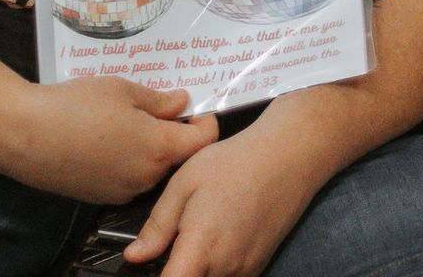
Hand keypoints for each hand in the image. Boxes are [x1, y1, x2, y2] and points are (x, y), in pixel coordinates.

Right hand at [0, 77, 218, 203]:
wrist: (23, 135)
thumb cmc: (75, 106)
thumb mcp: (123, 90)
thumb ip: (160, 100)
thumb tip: (183, 103)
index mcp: (159, 148)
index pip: (203, 142)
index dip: (205, 122)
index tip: (195, 108)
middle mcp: (146, 177)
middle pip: (178, 157)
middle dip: (176, 133)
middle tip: (158, 107)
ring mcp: (123, 192)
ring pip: (152, 169)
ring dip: (150, 148)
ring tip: (126, 120)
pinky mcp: (101, 197)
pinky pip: (128, 178)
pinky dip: (128, 160)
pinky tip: (106, 140)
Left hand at [128, 119, 334, 275]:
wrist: (287, 156)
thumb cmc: (235, 163)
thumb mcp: (185, 182)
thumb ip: (158, 225)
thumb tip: (135, 256)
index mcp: (201, 247)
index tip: (150, 267)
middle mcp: (225, 267)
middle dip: (176, 270)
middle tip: (172, 244)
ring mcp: (245, 270)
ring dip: (196, 268)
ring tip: (196, 236)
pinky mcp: (258, 266)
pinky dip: (215, 267)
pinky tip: (216, 239)